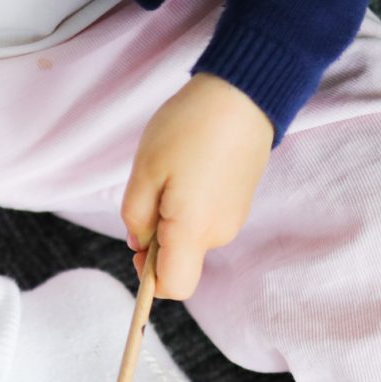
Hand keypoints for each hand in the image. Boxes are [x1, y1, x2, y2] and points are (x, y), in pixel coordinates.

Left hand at [121, 73, 273, 299]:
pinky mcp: (240, 202)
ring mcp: (233, 218)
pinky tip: (192, 166)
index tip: (138, 247)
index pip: (174, 287)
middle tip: (152, 190)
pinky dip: (191, 204)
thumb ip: (136, 217)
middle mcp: (218, 234)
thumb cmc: (190, 127)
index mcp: (193, 231)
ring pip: (192, 236)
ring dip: (173, 216)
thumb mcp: (145, 171)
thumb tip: (140, 242)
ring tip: (175, 169)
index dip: (150, 279)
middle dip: (158, 238)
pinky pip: (207, 218)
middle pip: (181, 260)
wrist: (244, 94)